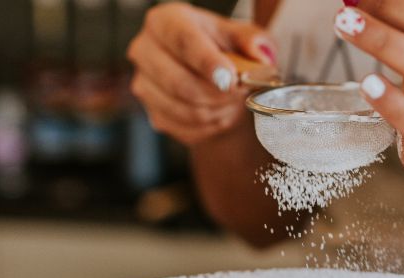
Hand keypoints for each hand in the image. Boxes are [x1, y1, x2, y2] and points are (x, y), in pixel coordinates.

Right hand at [127, 3, 276, 145]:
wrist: (211, 77)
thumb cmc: (222, 49)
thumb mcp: (240, 36)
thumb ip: (251, 40)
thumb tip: (260, 54)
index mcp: (164, 21)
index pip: (182, 41)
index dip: (207, 62)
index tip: (230, 78)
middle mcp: (145, 51)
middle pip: (179, 83)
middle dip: (218, 94)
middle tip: (240, 91)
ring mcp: (144, 85)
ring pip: (185, 110)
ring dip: (218, 111)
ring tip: (232, 101)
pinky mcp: (154, 115)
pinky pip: (187, 129)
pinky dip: (212, 125)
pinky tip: (220, 112)